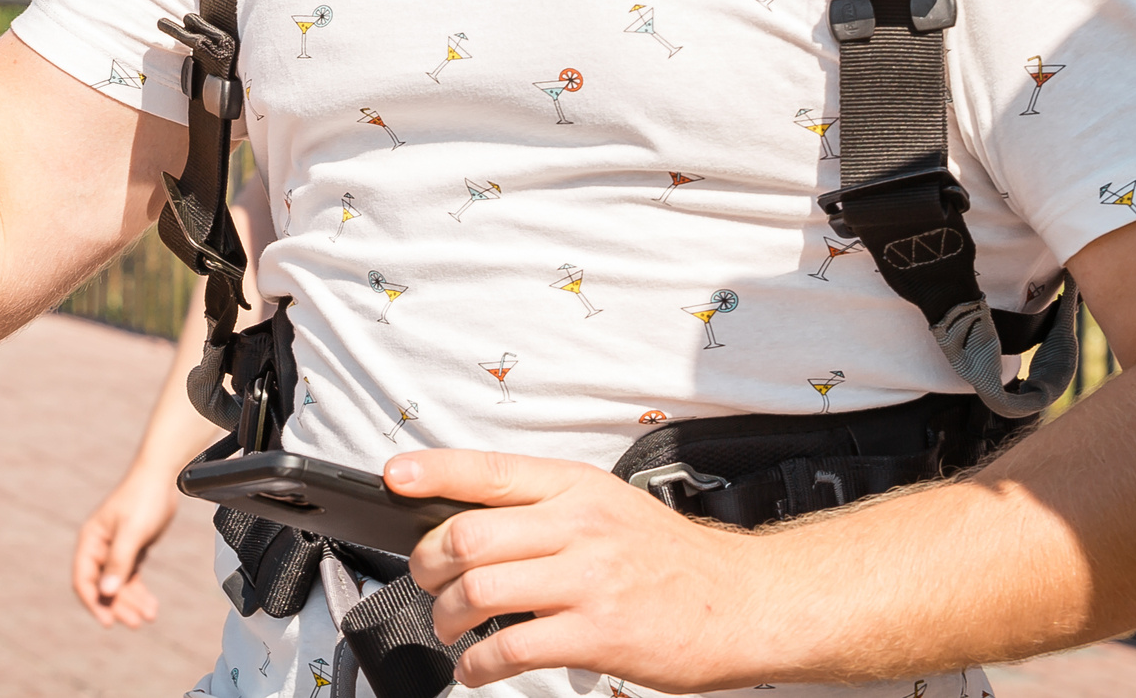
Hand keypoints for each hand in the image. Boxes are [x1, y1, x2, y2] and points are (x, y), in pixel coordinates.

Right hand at [71, 466, 180, 628]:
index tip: (108, 620)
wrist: (163, 477)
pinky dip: (140, 592)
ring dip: (132, 602)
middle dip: (119, 605)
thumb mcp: (132, 531)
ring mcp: (115, 550)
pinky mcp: (131, 550)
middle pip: (104, 586)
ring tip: (150, 616)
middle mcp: (100, 548)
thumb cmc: (144, 498)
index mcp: (91, 541)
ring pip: (119, 585)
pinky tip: (151, 605)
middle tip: (136, 622)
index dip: (94, 602)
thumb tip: (106, 591)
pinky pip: (132, 577)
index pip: (83, 579)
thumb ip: (119, 561)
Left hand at [391, 449, 779, 689]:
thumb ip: (545, 506)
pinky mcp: (597, 634)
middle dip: (427, 564)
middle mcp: (578, 525)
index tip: (394, 477)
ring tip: (451, 626)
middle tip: (427, 582)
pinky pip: (510, 647)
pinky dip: (476, 663)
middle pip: (467, 535)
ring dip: (446, 616)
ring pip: (479, 589)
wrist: (742, 601)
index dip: (432, 470)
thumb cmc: (669, 558)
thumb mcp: (608, 506)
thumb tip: (467, 518)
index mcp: (576, 486)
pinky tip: (478, 667)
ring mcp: (588, 579)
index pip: (489, 468)